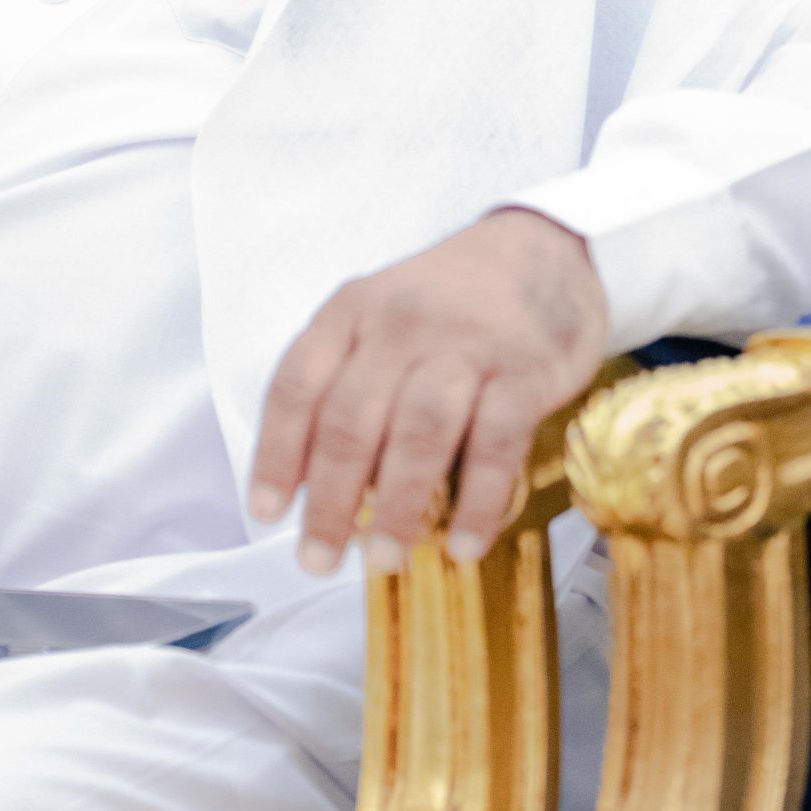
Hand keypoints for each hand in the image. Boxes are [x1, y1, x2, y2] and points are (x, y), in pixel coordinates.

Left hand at [247, 208, 608, 573]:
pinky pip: (496, 442)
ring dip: (397, 503)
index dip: (275, 453)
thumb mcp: (380, 317)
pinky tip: (465, 543)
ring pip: (418, 431)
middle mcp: (400, 324)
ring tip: (384, 558)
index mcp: (352, 311)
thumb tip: (310, 483)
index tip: (268, 512)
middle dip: (329, 500)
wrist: (543, 250)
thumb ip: (345, 382)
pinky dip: (478, 500)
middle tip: (319, 560)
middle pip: (351, 419)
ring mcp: (465, 345)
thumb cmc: (450, 301)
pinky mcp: (525, 369)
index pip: (298, 386)